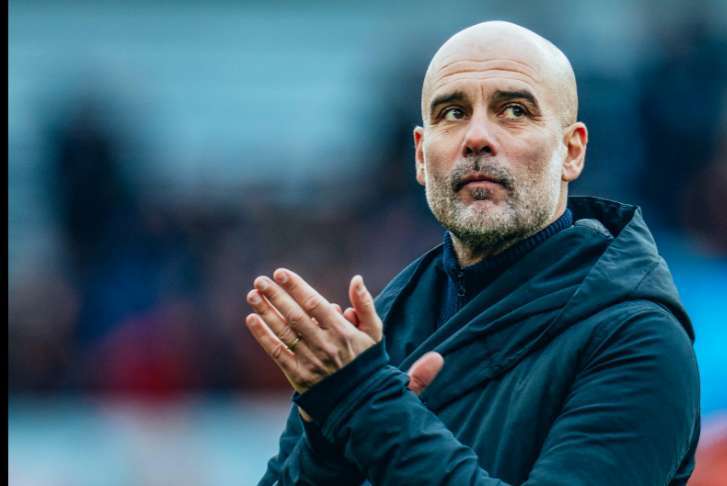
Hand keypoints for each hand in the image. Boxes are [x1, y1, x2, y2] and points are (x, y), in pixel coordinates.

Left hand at [245, 269, 377, 394]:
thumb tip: (356, 279)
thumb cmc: (366, 360)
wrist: (361, 400)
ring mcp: (310, 361)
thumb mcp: (373, 332)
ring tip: (253, 295)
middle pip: (295, 315)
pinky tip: (252, 319)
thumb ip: (365, 304)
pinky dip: (263, 335)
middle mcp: (324, 345)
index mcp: (342, 331)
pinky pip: (277, 352)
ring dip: (266, 312)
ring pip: (283, 332)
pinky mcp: (298, 375)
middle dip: (276, 296)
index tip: (281, 273)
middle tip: (260, 280)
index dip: (296, 287)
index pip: (314, 304)